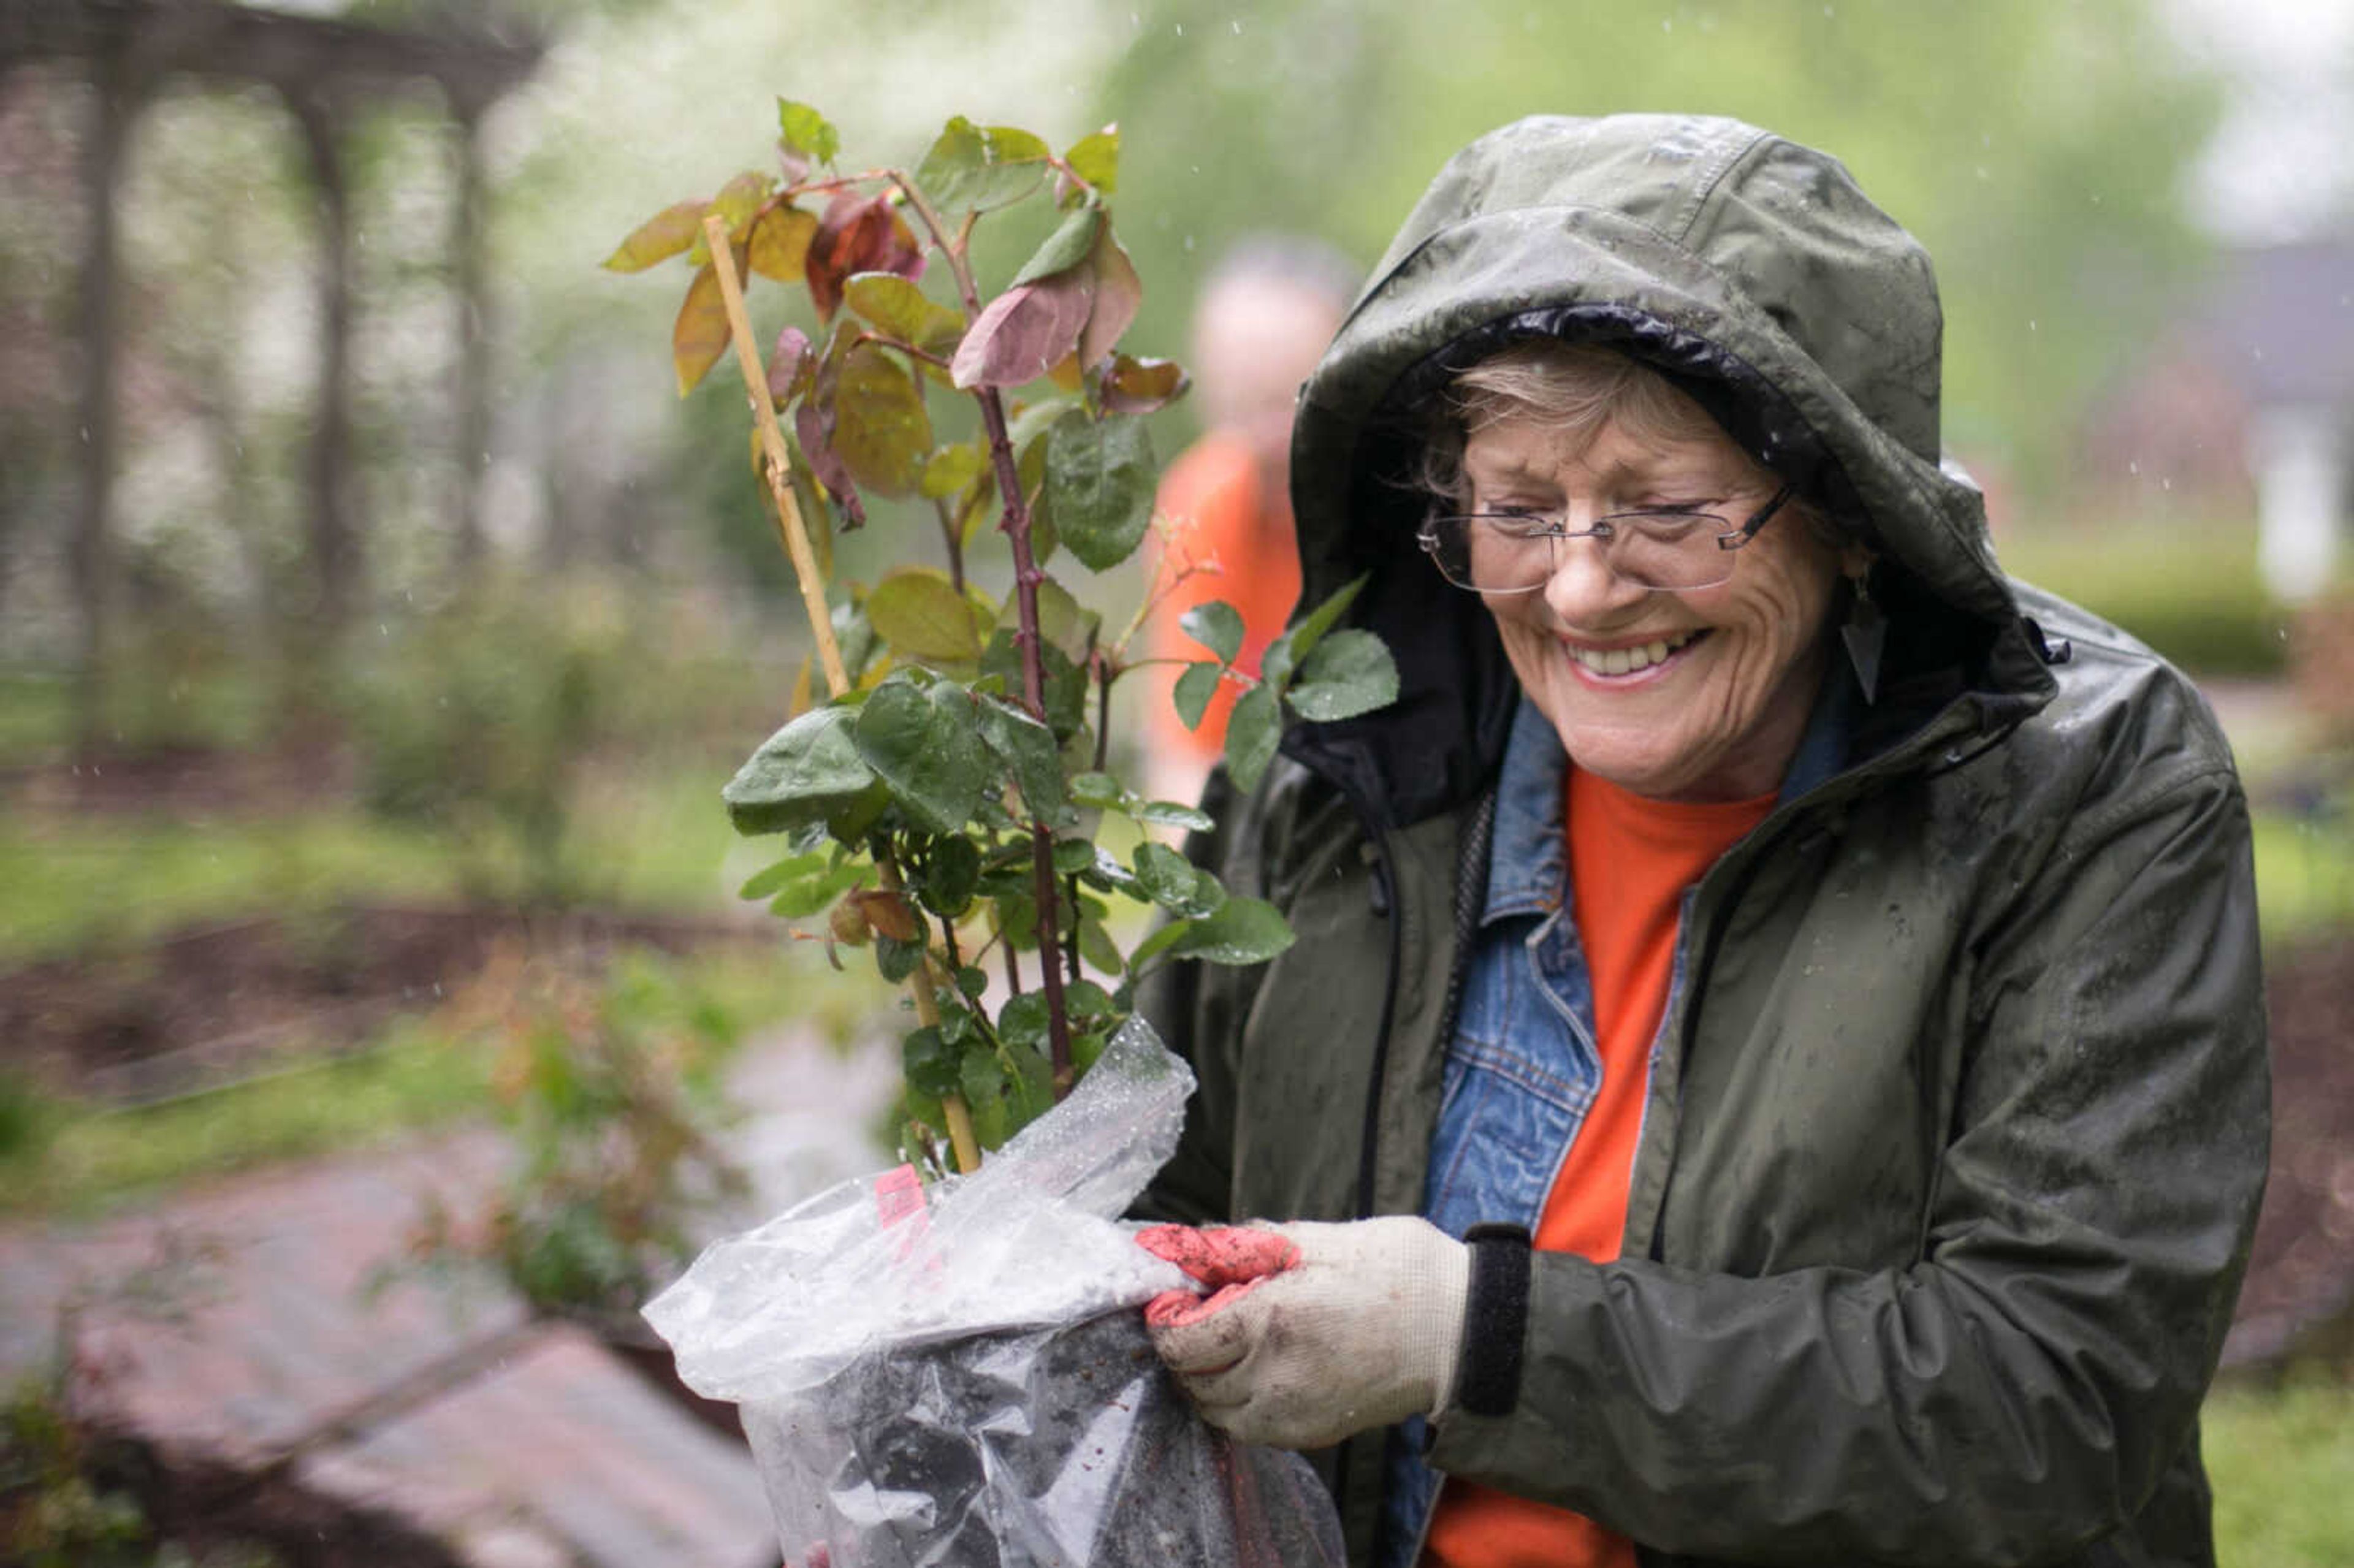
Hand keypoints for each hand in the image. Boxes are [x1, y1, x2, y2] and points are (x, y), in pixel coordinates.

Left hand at [1136, 1217, 1468, 1449]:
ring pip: (1212, 1410)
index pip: (1179, 1339)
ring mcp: (1292, 1414)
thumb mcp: (1317, 1239)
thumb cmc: (1396, 1272)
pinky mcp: (1312, 1434)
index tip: (1174, 1297)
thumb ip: (1246, 1244)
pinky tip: (1256, 1369)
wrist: (1458, 1331)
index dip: (1166, 1317)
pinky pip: (1247, 1427)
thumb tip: (1193, 1243)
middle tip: (1200, 1315)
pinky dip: (1236, 1402)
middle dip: (1183, 1346)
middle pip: (1189, 1377)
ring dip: (1206, 1378)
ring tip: (1227, 1343)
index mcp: (1270, 1320)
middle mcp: (1273, 1377)